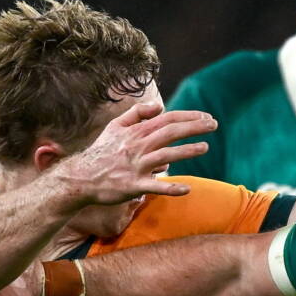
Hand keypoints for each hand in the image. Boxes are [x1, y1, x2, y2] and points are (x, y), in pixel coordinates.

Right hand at [50, 102, 215, 207]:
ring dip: (187, 150)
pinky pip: (155, 187)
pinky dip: (171, 188)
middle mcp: (138, 146)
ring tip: (205, 147)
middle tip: (214, 125)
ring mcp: (136, 166)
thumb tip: (159, 106)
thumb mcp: (115, 127)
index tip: (206, 117)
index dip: (188, 117)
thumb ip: (136, 114)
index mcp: (135, 132)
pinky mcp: (133, 186)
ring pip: (166, 156)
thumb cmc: (101, 152)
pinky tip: (187, 189)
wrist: (81, 177)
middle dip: (194, 127)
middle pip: (170, 132)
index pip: (166, 119)